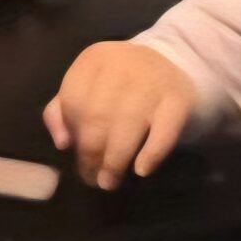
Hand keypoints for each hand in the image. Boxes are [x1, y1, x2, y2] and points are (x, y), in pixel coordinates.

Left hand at [43, 41, 195, 188]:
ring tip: (109, 182)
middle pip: (98, 115)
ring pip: (127, 126)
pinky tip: (141, 170)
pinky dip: (151, 154)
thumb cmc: (123, 85)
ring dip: (115, 160)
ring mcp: (152, 80)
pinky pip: (163, 131)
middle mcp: (122, 63)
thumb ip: (63, 110)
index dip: (72, 132)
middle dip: (90, 153)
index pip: (73, 98)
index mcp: (95, 58)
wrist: (174, 65)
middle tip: (92, 178)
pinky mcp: (179, 98)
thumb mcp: (89, 85)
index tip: (75, 156)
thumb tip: (62, 142)